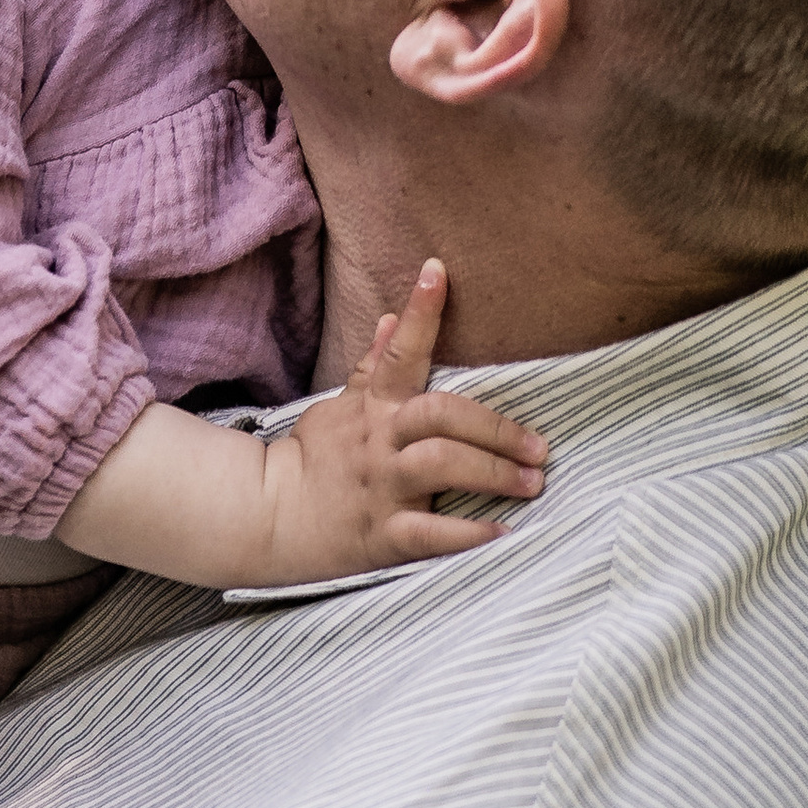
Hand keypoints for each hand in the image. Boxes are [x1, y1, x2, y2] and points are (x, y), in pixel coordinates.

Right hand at [259, 263, 547, 584]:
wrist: (268, 517)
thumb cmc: (316, 458)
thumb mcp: (340, 406)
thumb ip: (373, 366)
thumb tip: (393, 316)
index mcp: (373, 408)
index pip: (399, 351)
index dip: (420, 312)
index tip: (438, 272)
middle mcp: (380, 441)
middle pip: (439, 414)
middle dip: (494, 427)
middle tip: (539, 447)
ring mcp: (381, 487)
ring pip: (441, 466)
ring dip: (492, 473)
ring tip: (532, 482)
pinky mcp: (382, 534)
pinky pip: (429, 534)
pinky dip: (467, 536)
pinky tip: (502, 533)